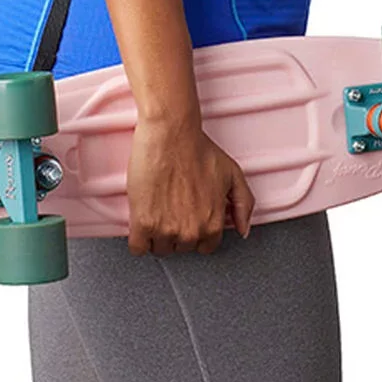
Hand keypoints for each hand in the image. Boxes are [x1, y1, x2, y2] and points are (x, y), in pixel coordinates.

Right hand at [126, 115, 255, 255]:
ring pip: (159, 249)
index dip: (195, 230)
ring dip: (156, 235)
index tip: (187, 218)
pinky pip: (138, 248)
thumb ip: (244, 204)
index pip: (204, 246)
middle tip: (170, 208)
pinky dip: (137, 239)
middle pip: (180, 248)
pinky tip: (140, 223)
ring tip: (156, 210)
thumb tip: (243, 229)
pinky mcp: (143, 223)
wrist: (170, 133)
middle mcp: (191, 231)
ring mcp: (166, 229)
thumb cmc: (197, 147)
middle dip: (175, 231)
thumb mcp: (233, 174)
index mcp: (213, 223)